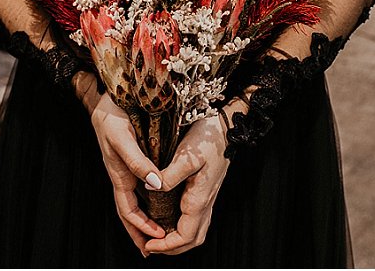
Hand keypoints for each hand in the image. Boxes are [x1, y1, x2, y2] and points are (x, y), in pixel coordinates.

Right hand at [90, 91, 166, 256]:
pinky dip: (147, 199)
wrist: (105, 96)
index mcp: (118, 174)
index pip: (127, 210)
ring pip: (134, 200)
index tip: (156, 239)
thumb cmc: (110, 115)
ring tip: (156, 233)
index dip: (140, 227)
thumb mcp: (123, 137)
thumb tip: (155, 185)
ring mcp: (126, 167)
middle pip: (129, 211)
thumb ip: (138, 161)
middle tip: (152, 249)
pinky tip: (157, 200)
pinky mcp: (132, 157)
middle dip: (139, 231)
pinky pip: (139, 185)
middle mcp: (122, 174)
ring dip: (144, 218)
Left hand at [143, 109, 232, 255]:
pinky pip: (196, 218)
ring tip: (159, 238)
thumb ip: (169, 176)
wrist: (225, 126)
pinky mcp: (206, 189)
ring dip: (178, 240)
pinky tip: (170, 219)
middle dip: (172, 248)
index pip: (185, 236)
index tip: (149, 245)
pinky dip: (183, 227)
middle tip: (152, 246)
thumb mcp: (186, 156)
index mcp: (199, 198)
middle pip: (192, 239)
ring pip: (196, 230)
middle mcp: (205, 201)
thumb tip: (152, 189)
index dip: (166, 246)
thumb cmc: (208, 139)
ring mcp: (208, 196)